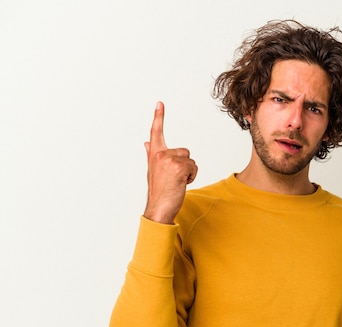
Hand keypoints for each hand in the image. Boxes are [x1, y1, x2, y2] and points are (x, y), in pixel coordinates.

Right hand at [143, 101, 197, 223]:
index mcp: (154, 154)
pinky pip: (194, 167)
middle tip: (173, 179)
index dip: (159, 117)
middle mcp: (160, 154)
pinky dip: (191, 177)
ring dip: (189, 172)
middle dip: (185, 165)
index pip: (156, 132)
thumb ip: (151, 154)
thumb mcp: (153, 170)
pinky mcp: (178, 167)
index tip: (160, 103)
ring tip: (176, 183)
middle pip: (185, 152)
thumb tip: (147, 141)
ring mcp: (168, 159)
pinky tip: (181, 185)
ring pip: (191, 160)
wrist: (159, 208)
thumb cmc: (159, 191)